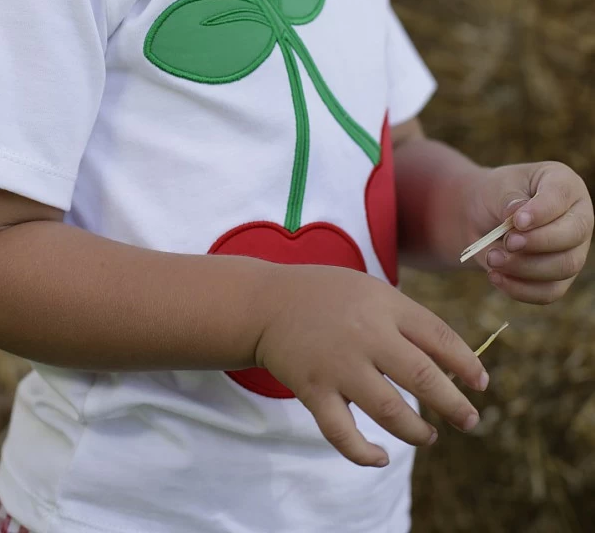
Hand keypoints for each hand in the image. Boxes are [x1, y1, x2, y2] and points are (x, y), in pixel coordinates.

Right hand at [254, 265, 488, 466]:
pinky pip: (343, 433)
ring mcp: (338, 365)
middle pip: (423, 376)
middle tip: (471, 420)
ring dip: (417, 432)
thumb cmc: (328, 297)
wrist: (267, 302)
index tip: (481, 384)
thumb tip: (451, 364)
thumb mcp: (371, 291)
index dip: (466, 363)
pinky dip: (365, 453)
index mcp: (384, 305)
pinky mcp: (313, 389)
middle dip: (454, 404)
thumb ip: (406, 320)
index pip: (439, 335)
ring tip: (430, 437)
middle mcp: (365, 334)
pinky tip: (381, 457)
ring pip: (390, 411)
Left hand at [467, 161, 592, 303]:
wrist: (481, 218)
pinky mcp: (559, 278)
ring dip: (525, 267)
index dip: (542, 212)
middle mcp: (578, 217)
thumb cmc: (494, 196)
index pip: (562, 197)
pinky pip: (549, 291)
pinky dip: (521, 289)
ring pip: (564, 267)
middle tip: (507, 242)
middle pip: (573, 236)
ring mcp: (574, 250)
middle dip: (537, 242)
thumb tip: (518, 214)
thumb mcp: (497, 188)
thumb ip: (509, 200)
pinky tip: (496, 276)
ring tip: (493, 258)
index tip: (517, 221)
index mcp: (565, 185)